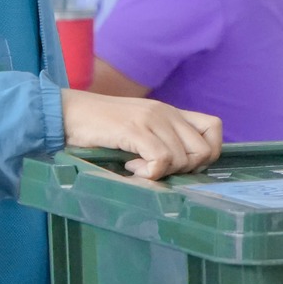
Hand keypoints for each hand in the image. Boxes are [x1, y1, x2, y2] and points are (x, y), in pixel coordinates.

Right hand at [60, 90, 220, 179]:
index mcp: (170, 111)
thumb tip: (184, 167)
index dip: (207, 152)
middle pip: (204, 150)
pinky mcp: (134, 129)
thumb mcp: (139, 127)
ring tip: (136, 167)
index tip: (182, 165)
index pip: (214, 127)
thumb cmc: (100, 127)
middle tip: (158, 170)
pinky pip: (160, 160)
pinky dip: (148, 172)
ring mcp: (151, 119)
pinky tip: (130, 168)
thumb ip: (162, 138)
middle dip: (185, 170)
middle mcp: (165, 112)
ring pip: (182, 158)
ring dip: (161, 172)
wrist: (67, 113)